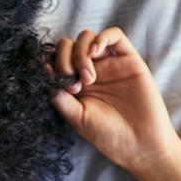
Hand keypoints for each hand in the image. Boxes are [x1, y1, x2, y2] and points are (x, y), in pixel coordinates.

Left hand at [41, 27, 180, 173]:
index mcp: (74, 84)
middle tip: (73, 85)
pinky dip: (101, 37)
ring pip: (87, 37)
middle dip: (64, 59)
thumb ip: (59, 97)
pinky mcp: (129, 60)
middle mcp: (89, 71)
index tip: (39, 70)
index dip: (45, 60)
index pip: (55, 60)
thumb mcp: (76, 118)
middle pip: (68, 46)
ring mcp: (109, 64)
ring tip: (87, 78)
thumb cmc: (108, 135)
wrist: (140, 145)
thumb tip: (44, 71)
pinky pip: (115, 35)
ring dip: (80, 52)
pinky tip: (95, 52)